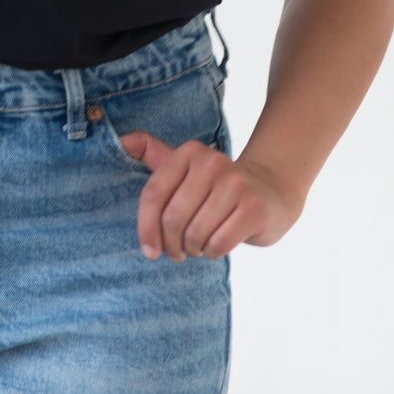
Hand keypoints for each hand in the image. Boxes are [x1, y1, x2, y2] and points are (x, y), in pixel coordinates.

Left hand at [117, 131, 304, 261]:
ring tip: (197, 246)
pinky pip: (218, 244)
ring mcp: (236, 184)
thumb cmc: (215, 186)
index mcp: (188, 152)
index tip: (149, 250)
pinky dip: (212, 252)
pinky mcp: (254, 207)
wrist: (270, 192)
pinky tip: (216, 246)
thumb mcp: (185, 166)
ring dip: (193, 249)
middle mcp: (211, 163)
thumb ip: (153, 153)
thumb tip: (122, 140)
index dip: (146, 227)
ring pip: (194, 234)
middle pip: (172, 218)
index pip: (153, 194)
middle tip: (177, 251)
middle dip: (171, 244)